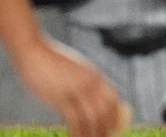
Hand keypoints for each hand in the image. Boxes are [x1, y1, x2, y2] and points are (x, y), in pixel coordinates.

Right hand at [12, 37, 128, 136]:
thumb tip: (91, 98)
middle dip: (106, 128)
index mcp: (95, 75)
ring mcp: (76, 90)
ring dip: (93, 133)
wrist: (36, 52)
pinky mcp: (61, 97)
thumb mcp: (75, 70)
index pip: (113, 98)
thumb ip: (85, 82)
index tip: (114, 127)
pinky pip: (74, 119)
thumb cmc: (53, 62)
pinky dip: (78, 131)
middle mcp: (90, 83)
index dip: (115, 115)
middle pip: (105, 110)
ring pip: (91, 117)